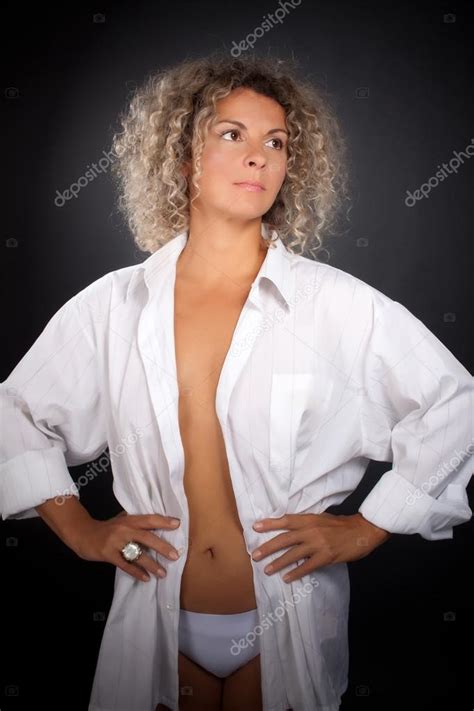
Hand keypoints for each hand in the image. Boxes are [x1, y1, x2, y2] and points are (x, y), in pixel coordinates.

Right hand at [72, 511, 181, 581]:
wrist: (83, 534)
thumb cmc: (105, 528)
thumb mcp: (120, 520)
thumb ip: (135, 521)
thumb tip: (155, 522)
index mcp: (129, 520)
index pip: (149, 519)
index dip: (163, 521)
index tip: (177, 524)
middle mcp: (124, 530)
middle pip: (146, 537)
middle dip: (162, 547)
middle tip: (175, 556)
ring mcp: (115, 542)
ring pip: (137, 554)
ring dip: (151, 565)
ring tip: (163, 573)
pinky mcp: (108, 554)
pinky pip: (125, 565)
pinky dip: (136, 572)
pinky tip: (146, 578)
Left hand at [251, 512, 390, 583]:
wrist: (362, 530)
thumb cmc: (341, 524)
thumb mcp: (321, 518)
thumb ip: (306, 523)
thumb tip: (290, 528)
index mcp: (309, 519)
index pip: (285, 521)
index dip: (270, 524)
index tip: (255, 527)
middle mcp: (311, 530)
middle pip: (284, 539)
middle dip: (268, 547)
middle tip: (254, 555)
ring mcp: (318, 544)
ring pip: (293, 554)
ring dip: (278, 563)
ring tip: (267, 570)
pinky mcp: (326, 556)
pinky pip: (307, 566)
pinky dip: (296, 572)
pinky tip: (287, 578)